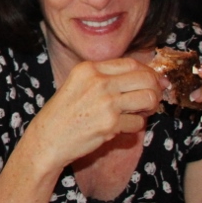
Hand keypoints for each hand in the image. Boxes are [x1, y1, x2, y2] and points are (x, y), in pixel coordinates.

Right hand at [25, 58, 160, 171]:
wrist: (47, 139)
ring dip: (149, 108)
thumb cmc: (63, 113)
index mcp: (89, 68)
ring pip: (148, 98)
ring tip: (138, 113)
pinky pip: (138, 123)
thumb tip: (150, 77)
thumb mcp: (78, 84)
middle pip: (146, 78)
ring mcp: (105, 103)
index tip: (152, 83)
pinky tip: (121, 127)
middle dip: (154, 89)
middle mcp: (98, 82)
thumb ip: (106, 77)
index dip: (147, 73)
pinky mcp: (110, 124)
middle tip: (150, 99)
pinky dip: (134, 127)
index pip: (132, 63)